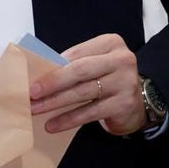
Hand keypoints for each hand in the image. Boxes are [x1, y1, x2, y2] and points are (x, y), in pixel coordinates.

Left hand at [29, 33, 145, 135]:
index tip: (32, 78)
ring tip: (36, 109)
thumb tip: (39, 74)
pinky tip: (53, 124)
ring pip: (82, 92)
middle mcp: (121, 60)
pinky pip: (90, 112)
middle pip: (79, 71)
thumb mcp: (95, 64)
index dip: (52, 66)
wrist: (137, 103)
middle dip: (51, 83)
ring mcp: (125, 82)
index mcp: (110, 43)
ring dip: (55, 102)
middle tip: (31, 93)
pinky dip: (68, 119)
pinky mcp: (124, 104)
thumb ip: (74, 64)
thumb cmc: (108, 79)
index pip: (76, 53)